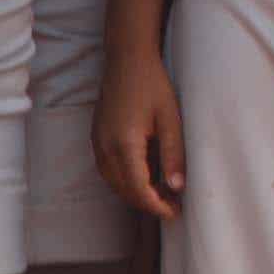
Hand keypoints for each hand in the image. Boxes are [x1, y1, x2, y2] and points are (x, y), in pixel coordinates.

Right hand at [97, 67, 186, 223]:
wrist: (127, 60)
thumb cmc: (152, 86)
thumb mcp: (171, 120)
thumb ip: (173, 154)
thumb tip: (177, 188)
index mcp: (124, 145)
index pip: (138, 190)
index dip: (157, 206)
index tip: (176, 213)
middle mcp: (105, 148)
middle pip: (124, 191)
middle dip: (148, 203)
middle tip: (174, 206)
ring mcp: (97, 144)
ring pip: (114, 183)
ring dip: (136, 193)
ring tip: (163, 194)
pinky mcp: (97, 139)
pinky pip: (109, 170)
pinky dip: (126, 180)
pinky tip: (145, 176)